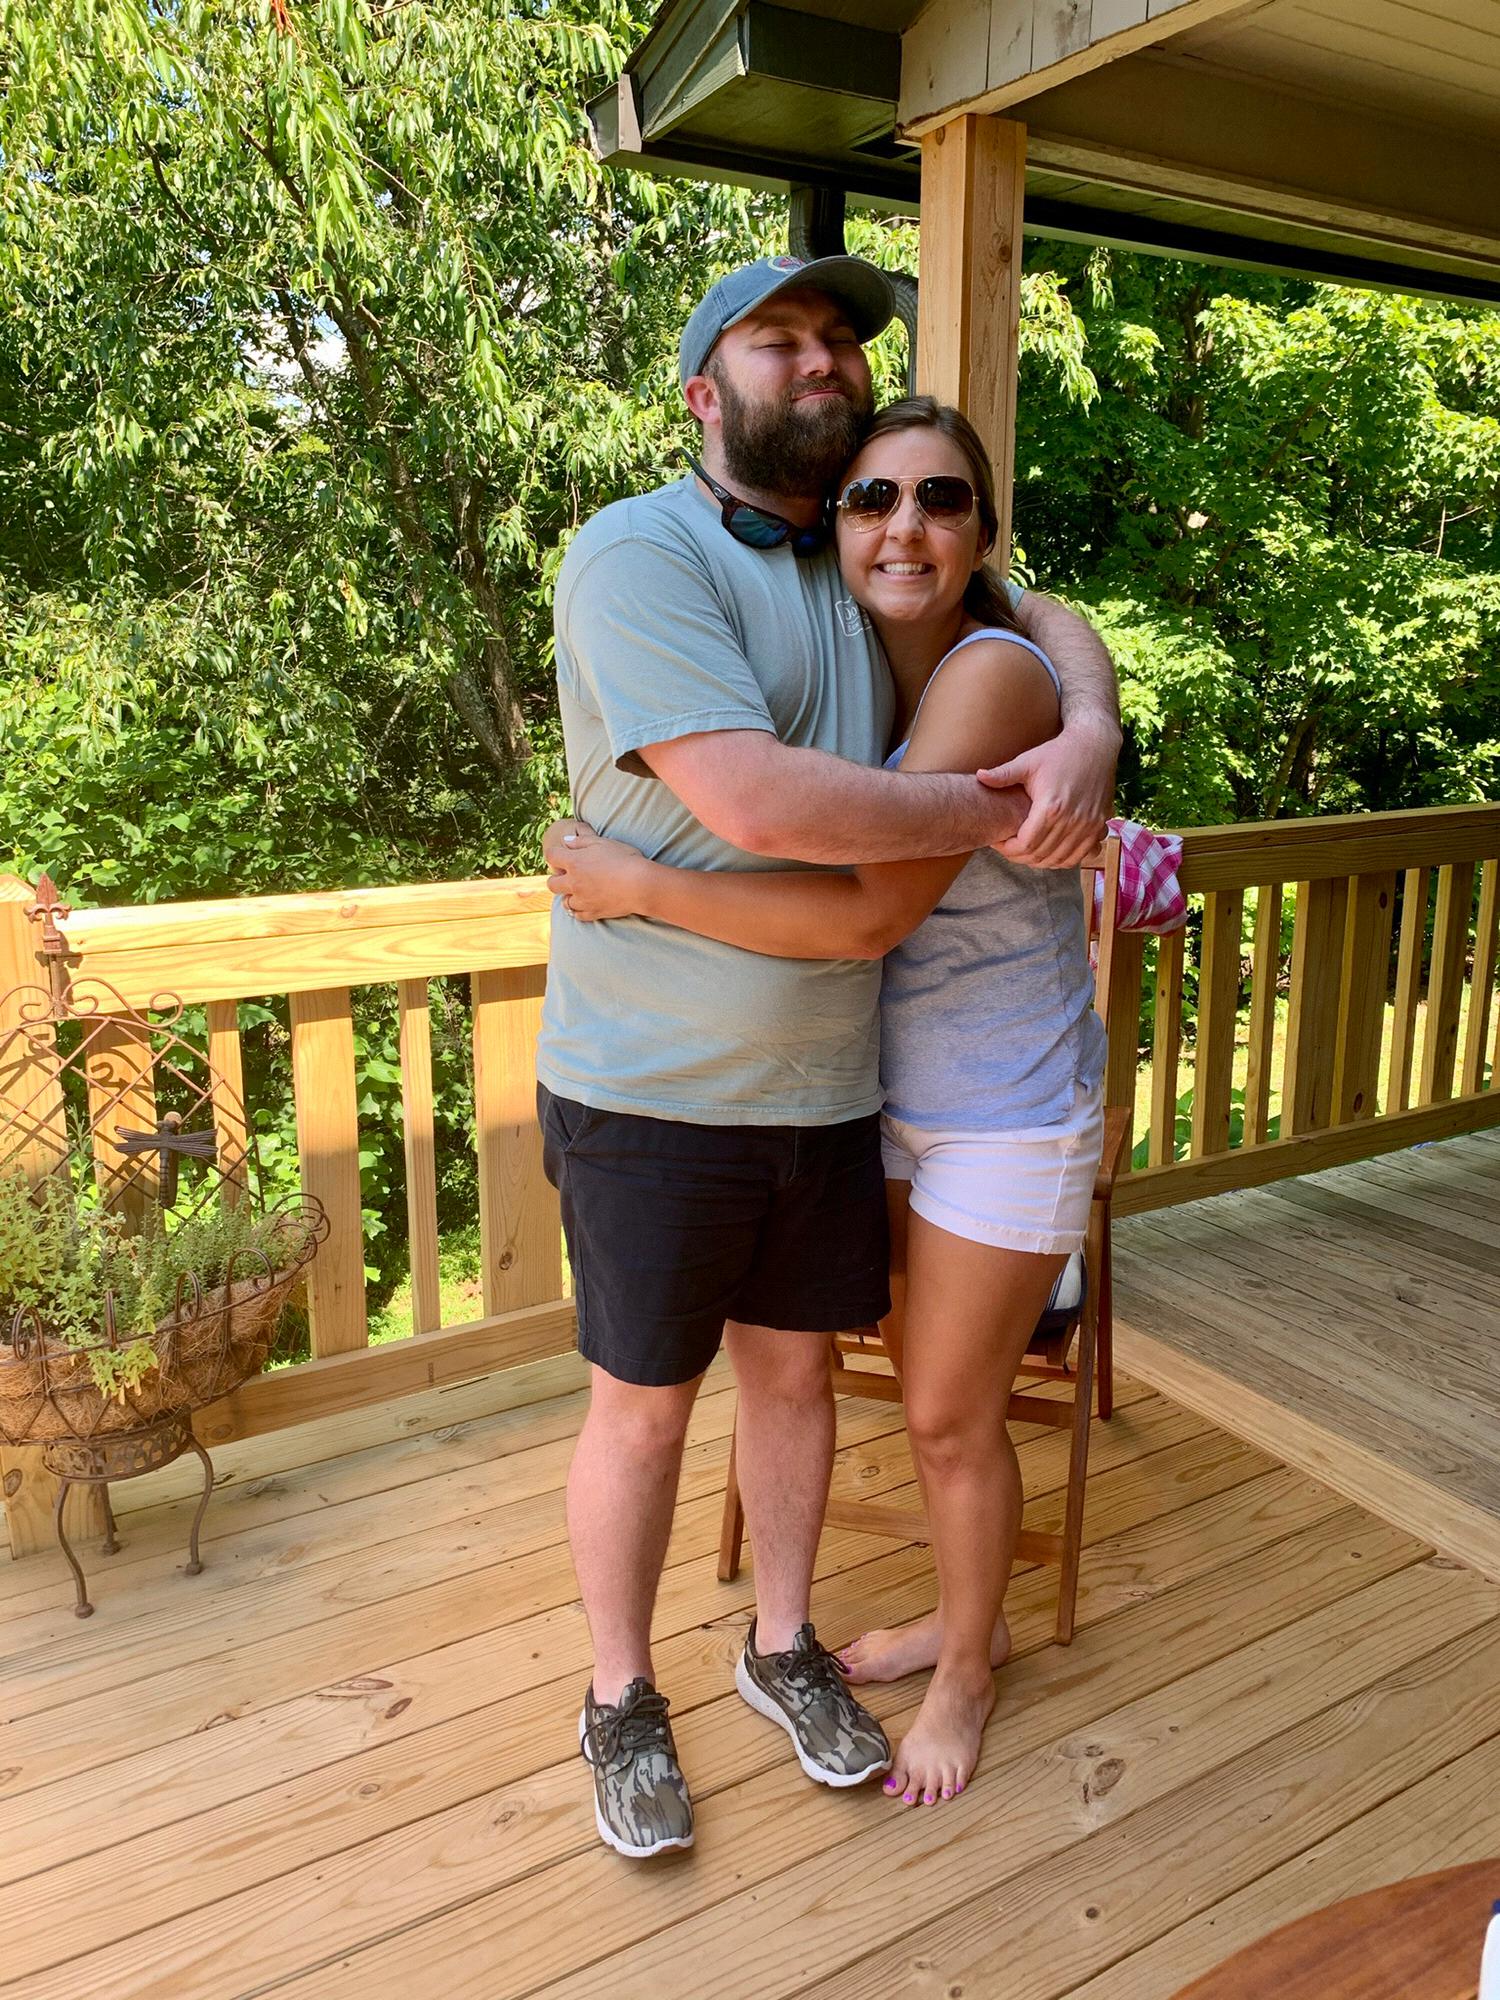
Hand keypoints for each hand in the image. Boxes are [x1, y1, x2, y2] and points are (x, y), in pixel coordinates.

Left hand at [546, 822, 654, 921]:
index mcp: (574, 862)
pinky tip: (586, 903)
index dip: (555, 854)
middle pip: (552, 884)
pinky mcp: (592, 913)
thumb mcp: (603, 843)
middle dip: (557, 878)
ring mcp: (582, 900)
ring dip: (568, 895)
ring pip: (564, 902)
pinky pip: (577, 915)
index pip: (551, 856)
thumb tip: (566, 841)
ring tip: (579, 891)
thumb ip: (581, 841)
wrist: (641, 884)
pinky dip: (579, 909)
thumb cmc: (624, 859)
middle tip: (568, 875)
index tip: (562, 854)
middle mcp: (574, 882)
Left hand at [978, 720, 1117, 867]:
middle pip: (1040, 855)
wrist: (1094, 745)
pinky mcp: (1099, 826)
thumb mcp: (1028, 761)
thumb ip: (1003, 774)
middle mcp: (1072, 820)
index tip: (998, 843)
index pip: (1025, 845)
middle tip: (1008, 848)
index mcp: (1051, 807)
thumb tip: (979, 777)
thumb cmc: (1058, 753)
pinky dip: (1062, 860)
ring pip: (1059, 860)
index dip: (1008, 850)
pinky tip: (1050, 852)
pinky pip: (1080, 856)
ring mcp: (1088, 826)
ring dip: (1040, 861)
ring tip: (1025, 851)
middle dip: (1020, 856)